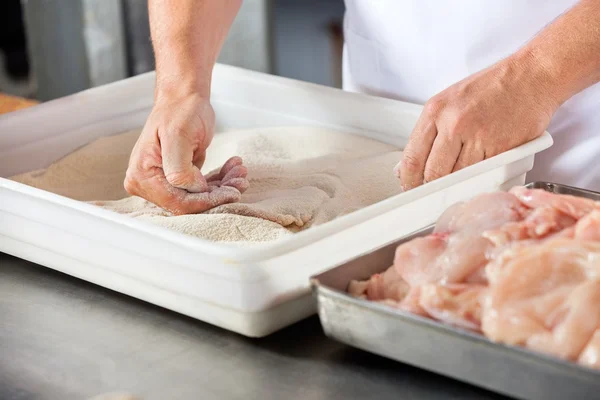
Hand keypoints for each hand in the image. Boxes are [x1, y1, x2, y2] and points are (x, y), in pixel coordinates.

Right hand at [124, 93, 248, 214]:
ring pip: (200, 196)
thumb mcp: (178, 137)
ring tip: (240, 171)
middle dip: (219, 193)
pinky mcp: (178, 178)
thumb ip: (179, 169)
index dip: (207, 201)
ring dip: (224, 186)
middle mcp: (148, 183)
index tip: (232, 193)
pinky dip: (221, 181)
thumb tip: (192, 189)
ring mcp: (163, 182)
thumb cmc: (179, 111)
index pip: (178, 202)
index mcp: (142, 176)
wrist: (184, 98)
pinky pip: (202, 188)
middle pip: (190, 202)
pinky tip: (233, 168)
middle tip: (241, 180)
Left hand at [397, 54, 559, 190]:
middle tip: (432, 194)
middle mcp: (454, 123)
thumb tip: (412, 163)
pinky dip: (481, 178)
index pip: (412, 158)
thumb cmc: (492, 87)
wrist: (532, 76)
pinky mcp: (501, 148)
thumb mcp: (450, 101)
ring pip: (458, 178)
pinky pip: (484, 174)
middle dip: (431, 188)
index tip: (410, 188)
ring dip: (457, 185)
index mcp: (436, 111)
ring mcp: (478, 137)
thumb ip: (430, 131)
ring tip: (459, 182)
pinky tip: (482, 171)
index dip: (409, 180)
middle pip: (433, 174)